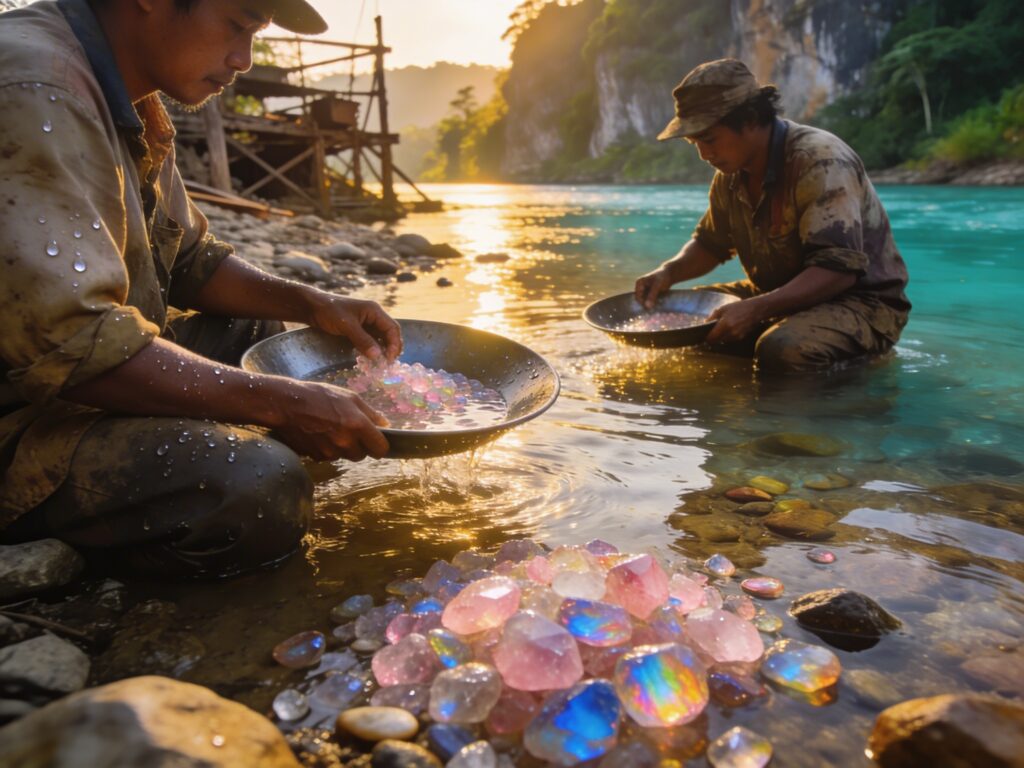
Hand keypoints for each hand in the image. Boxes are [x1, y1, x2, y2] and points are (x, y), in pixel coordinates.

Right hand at [273, 380, 389, 461]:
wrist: (286, 405)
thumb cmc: (319, 396)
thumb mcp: (349, 397)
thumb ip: (370, 413)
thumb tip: (385, 425)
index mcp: (358, 425)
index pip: (381, 449)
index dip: (379, 445)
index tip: (375, 440)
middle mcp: (346, 442)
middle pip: (363, 455)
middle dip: (360, 446)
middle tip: (349, 431)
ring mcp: (331, 452)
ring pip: (346, 456)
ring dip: (344, 448)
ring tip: (332, 430)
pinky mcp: (317, 457)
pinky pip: (330, 457)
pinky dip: (329, 449)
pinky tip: (320, 435)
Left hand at [307, 294, 401, 361]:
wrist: (311, 307)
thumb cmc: (329, 311)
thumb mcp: (347, 326)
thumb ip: (363, 340)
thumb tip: (378, 356)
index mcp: (374, 311)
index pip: (392, 328)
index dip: (394, 344)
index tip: (390, 359)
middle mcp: (373, 316)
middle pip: (389, 334)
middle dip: (391, 348)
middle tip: (387, 364)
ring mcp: (366, 323)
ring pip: (380, 338)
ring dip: (382, 350)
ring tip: (380, 364)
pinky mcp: (358, 330)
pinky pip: (370, 340)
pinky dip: (372, 349)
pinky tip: (370, 358)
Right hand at [634, 267, 674, 309]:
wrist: (670, 274)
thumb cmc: (662, 277)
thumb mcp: (657, 286)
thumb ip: (652, 295)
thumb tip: (647, 306)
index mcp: (639, 283)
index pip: (638, 296)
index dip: (642, 303)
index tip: (649, 308)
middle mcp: (640, 287)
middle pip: (641, 299)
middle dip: (646, 304)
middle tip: (653, 310)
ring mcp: (645, 291)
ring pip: (645, 301)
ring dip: (650, 305)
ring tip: (656, 308)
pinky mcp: (650, 294)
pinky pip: (650, 300)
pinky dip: (653, 303)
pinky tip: (658, 305)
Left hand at [705, 298, 767, 343]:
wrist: (756, 310)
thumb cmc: (739, 307)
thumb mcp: (723, 309)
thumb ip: (712, 317)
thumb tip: (704, 324)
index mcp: (725, 325)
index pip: (711, 338)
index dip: (706, 337)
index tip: (703, 334)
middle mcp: (731, 333)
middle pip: (716, 341)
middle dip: (712, 337)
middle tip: (711, 330)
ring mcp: (737, 336)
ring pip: (722, 341)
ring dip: (720, 337)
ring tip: (721, 327)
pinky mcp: (741, 338)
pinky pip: (729, 339)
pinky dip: (727, 336)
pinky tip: (729, 328)